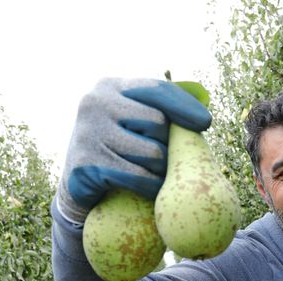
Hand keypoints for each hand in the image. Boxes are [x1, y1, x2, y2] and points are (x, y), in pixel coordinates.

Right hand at [57, 78, 211, 223]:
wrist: (76, 183)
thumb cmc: (116, 148)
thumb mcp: (132, 119)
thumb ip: (160, 108)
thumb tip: (203, 99)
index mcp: (110, 86)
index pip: (157, 90)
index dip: (184, 106)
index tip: (206, 123)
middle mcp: (95, 103)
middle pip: (158, 122)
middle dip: (169, 144)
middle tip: (165, 160)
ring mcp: (88, 132)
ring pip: (152, 152)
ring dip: (162, 169)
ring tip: (157, 175)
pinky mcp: (86, 163)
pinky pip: (138, 176)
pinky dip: (151, 186)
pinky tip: (151, 191)